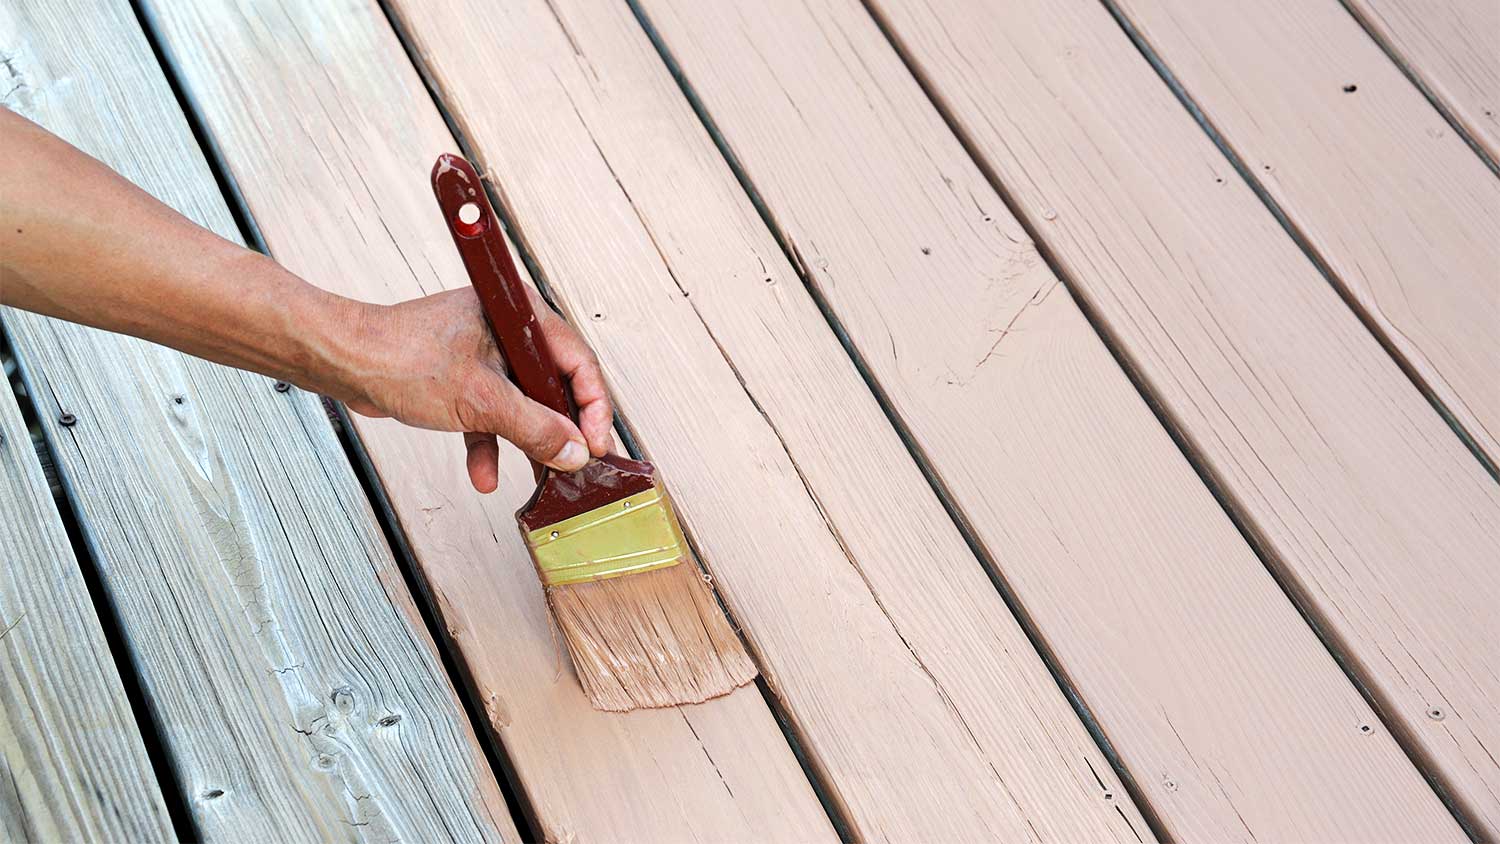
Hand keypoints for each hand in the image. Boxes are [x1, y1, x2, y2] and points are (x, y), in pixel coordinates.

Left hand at [339, 287, 613, 492]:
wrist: (343, 361)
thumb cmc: (401, 357)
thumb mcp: (481, 401)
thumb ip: (534, 428)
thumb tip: (574, 452)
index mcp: (521, 318)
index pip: (578, 363)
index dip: (593, 408)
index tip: (595, 445)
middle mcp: (508, 332)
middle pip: (553, 387)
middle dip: (560, 431)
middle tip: (572, 464)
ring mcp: (485, 356)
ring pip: (522, 405)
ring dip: (525, 444)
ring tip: (538, 478)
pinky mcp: (463, 379)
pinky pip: (490, 414)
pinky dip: (488, 444)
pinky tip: (483, 474)